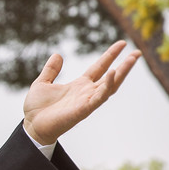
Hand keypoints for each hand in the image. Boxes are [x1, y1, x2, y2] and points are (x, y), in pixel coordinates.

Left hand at [22, 40, 140, 145]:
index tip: (122, 44)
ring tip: (132, 59)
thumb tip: (58, 55)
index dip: (110, 55)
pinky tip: (113, 73)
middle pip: (111, 76)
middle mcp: (86, 92)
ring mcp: (86, 101)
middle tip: (137, 52)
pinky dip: (107, 86)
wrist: (31, 125)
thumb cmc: (37, 108)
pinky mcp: (83, 110)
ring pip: (110, 86)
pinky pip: (98, 97)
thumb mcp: (42, 83)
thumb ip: (51, 70)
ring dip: (122, 73)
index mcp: (79, 85)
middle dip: (124, 65)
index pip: (99, 67)